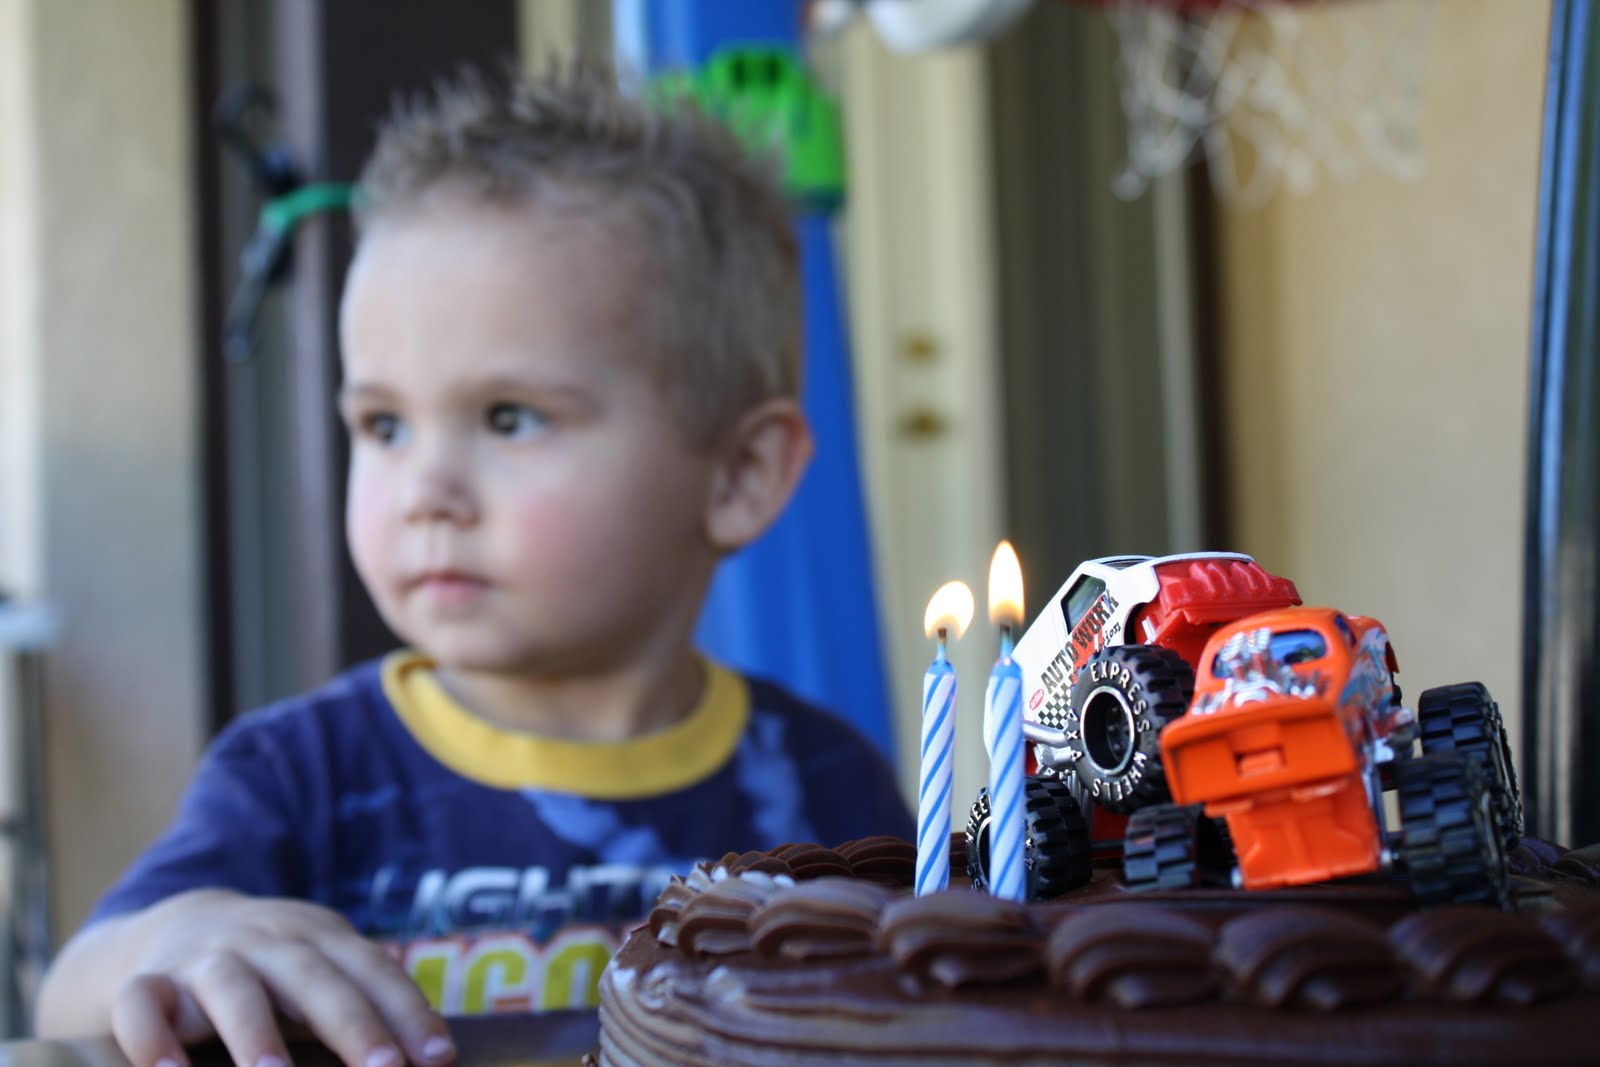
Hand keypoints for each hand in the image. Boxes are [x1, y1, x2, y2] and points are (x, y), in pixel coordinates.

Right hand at [108, 890, 455, 1066]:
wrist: (177, 923)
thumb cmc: (274, 968)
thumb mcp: (320, 969)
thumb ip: (363, 1003)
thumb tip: (430, 1060)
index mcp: (320, 937)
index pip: (373, 970)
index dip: (408, 1012)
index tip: (438, 1058)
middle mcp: (266, 941)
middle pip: (314, 978)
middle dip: (353, 1024)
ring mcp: (205, 958)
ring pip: (231, 986)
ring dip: (254, 1031)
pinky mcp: (147, 982)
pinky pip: (142, 1004)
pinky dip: (151, 1036)